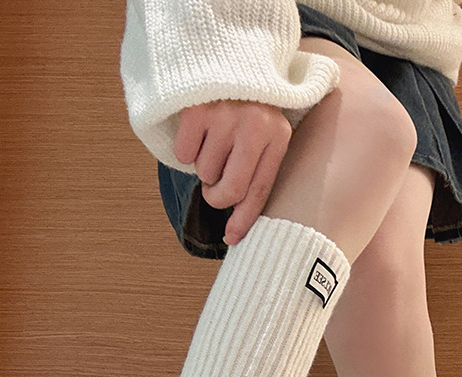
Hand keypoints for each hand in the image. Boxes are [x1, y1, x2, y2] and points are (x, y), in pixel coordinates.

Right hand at [173, 99, 291, 244]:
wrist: (228, 54)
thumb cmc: (247, 106)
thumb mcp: (266, 132)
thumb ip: (258, 170)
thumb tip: (237, 225)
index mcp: (278, 137)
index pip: (260, 191)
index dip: (243, 219)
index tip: (232, 238)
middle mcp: (255, 127)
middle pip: (230, 190)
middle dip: (217, 196)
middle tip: (214, 187)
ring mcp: (225, 117)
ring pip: (204, 173)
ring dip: (203, 167)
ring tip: (211, 142)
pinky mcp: (196, 109)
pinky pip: (184, 154)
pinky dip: (186, 149)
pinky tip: (197, 130)